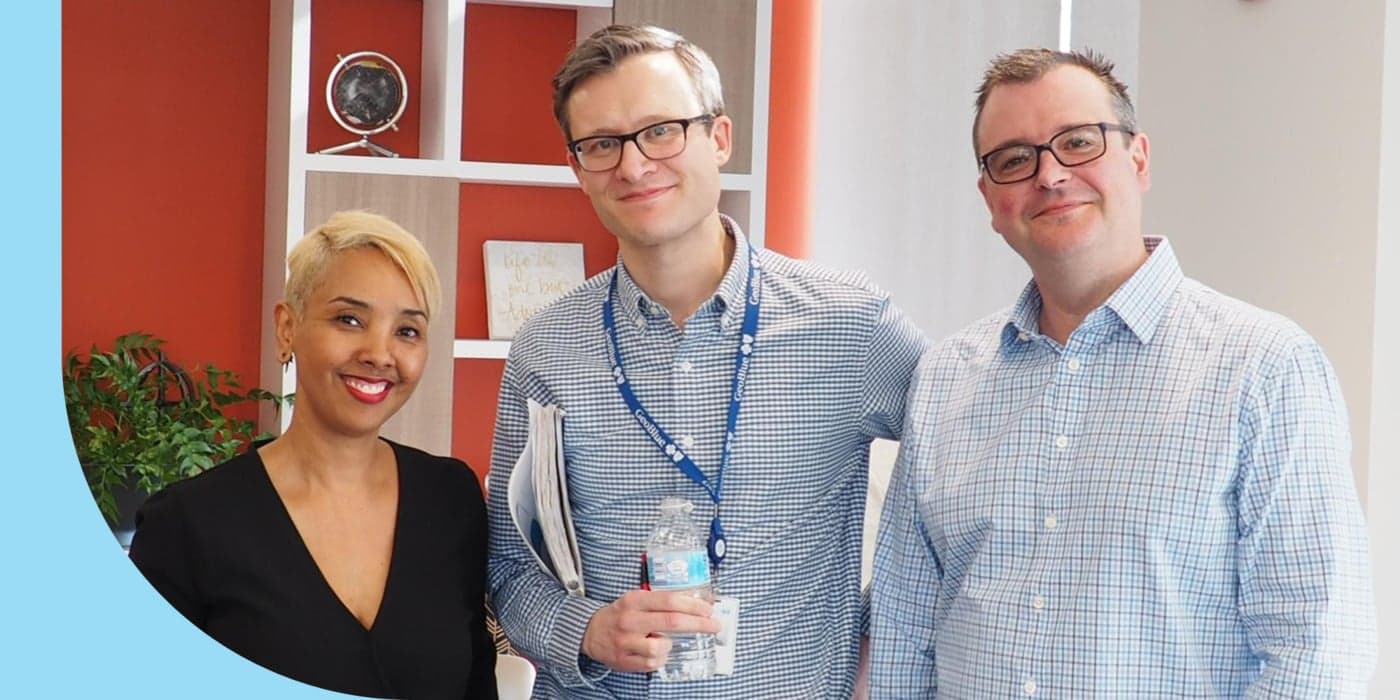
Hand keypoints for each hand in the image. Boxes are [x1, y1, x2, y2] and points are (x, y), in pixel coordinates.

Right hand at [581, 589, 721, 672]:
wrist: (590, 632)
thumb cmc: (621, 614)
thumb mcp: (637, 599)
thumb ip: (662, 601)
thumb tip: (697, 603)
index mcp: (634, 601)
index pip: (669, 601)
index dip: (693, 605)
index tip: (709, 609)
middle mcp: (630, 620)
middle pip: (671, 622)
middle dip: (698, 624)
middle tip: (714, 626)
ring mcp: (626, 642)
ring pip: (661, 647)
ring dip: (670, 645)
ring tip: (664, 641)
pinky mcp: (624, 660)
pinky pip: (653, 663)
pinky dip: (660, 658)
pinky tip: (655, 652)